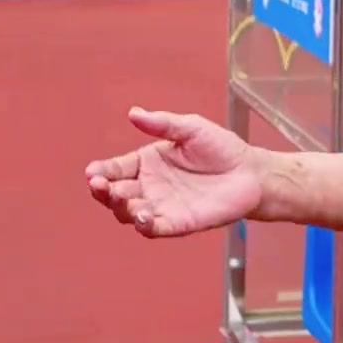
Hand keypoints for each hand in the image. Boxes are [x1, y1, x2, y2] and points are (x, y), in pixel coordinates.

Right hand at [85, 109, 262, 238]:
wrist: (250, 172)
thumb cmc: (220, 148)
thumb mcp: (190, 128)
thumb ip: (162, 124)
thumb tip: (134, 113)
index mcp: (147, 163)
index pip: (116, 168)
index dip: (101, 171)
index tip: (92, 172)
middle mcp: (149, 187)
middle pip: (116, 194)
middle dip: (103, 191)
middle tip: (99, 185)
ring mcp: (163, 206)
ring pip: (130, 213)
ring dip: (121, 208)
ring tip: (120, 198)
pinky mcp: (179, 223)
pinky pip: (156, 228)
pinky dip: (145, 226)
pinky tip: (142, 217)